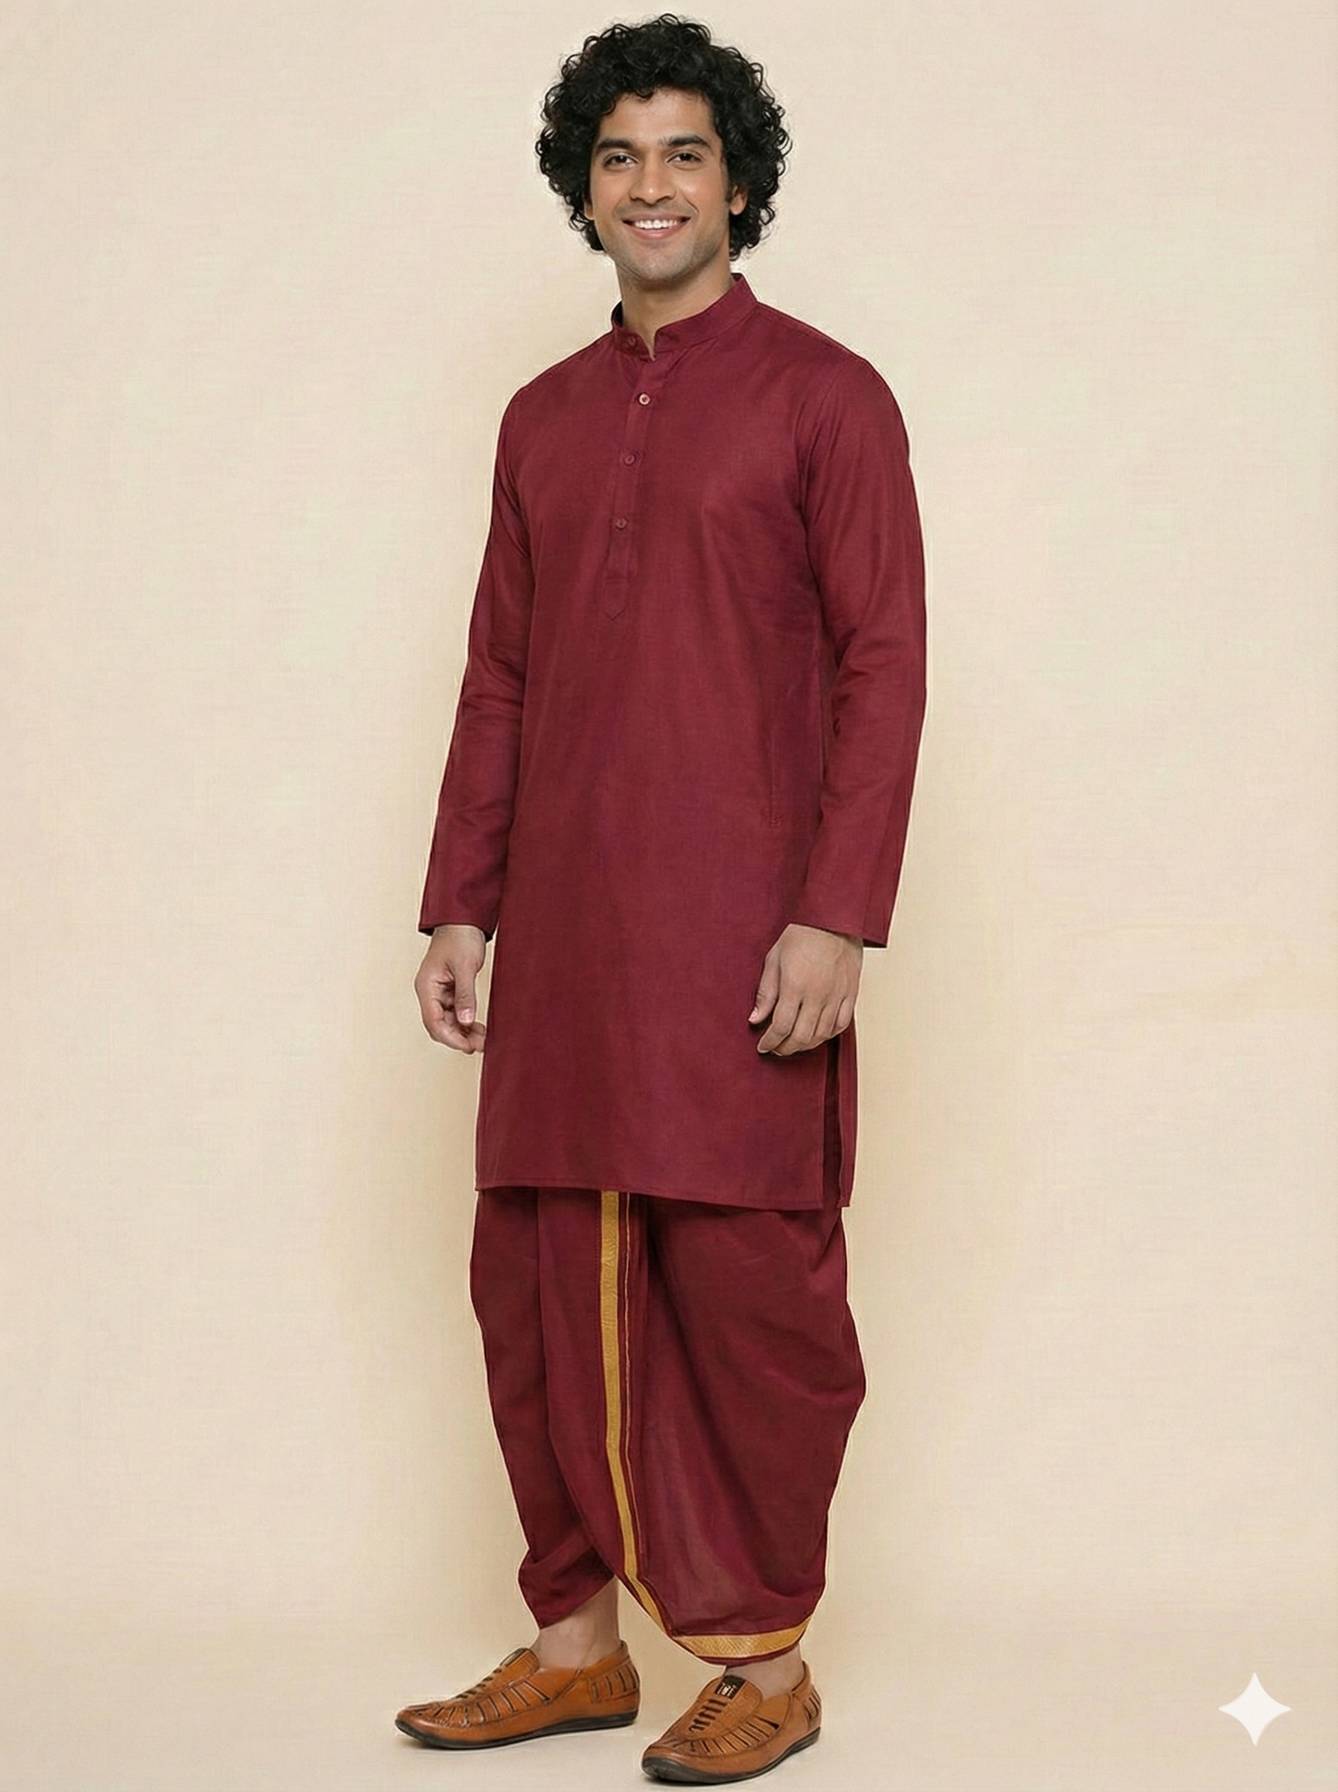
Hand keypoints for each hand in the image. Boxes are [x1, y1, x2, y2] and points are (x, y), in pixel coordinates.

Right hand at [415, 924, 487, 1051]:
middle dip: (458, 1038)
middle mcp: (429, 992)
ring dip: (463, 1031)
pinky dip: (465, 1021)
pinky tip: (478, 1027)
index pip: (433, 1021)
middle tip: (481, 1045)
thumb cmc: (460, 937)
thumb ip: (465, 995)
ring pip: (447, 1021)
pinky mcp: (449, 990)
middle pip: (438, 1025)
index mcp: (426, 986)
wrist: (463, 920)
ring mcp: (438, 992)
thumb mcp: (465, 967)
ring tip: (483, 1038)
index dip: (450, 1038)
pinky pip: (454, 1012)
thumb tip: (465, 1021)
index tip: (469, 1046)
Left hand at [749, 923, 861, 1054]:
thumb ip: (765, 992)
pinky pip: (841, 1025)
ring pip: (822, 1035)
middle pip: (801, 1036)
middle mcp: (817, 995)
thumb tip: (755, 1019)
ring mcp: (836, 996)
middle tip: (776, 1048)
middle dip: (785, 1048)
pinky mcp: (850, 993)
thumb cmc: (802, 934)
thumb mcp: (774, 959)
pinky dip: (828, 1035)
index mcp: (795, 986)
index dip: (769, 1041)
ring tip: (794, 1043)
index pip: (780, 1026)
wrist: (834, 919)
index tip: (762, 1046)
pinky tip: (817, 1035)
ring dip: (805, 1045)